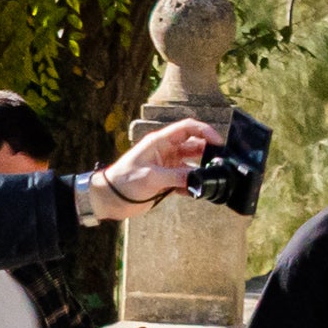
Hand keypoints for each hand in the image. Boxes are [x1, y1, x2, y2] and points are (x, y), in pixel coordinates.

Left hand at [86, 119, 221, 220]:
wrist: (108, 199)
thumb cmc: (123, 181)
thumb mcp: (151, 177)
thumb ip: (176, 176)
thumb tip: (199, 179)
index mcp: (160, 142)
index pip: (188, 128)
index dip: (206, 131)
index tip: (219, 142)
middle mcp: (166, 151)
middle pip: (195, 146)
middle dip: (208, 153)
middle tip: (219, 163)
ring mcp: (167, 166)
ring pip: (192, 164)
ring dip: (201, 172)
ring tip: (208, 180)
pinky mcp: (166, 181)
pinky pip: (185, 180)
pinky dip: (192, 185)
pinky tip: (195, 192)